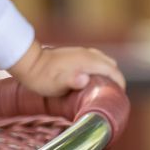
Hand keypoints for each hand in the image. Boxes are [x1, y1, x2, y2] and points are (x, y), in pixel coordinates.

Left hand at [7, 41, 125, 96]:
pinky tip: (93, 78)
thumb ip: (72, 81)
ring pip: (104, 59)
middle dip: (116, 78)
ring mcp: (81, 52)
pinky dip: (101, 67)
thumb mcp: (56, 84)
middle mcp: (87, 54)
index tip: (120, 97)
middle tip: (113, 95)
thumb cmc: (43, 78)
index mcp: (86, 61)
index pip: (112, 70)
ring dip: (109, 72)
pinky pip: (96, 58)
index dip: (120, 83)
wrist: (30, 63)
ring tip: (105, 88)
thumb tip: (85, 78)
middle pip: (111, 64)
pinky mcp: (76, 53)